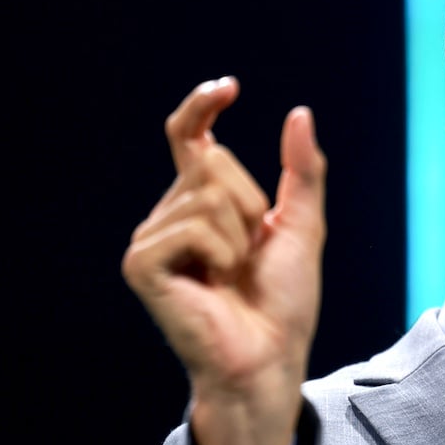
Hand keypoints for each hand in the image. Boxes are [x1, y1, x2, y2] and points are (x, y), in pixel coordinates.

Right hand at [122, 77, 326, 444]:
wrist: (270, 356)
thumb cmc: (283, 301)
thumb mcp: (302, 225)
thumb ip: (302, 171)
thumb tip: (300, 113)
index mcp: (202, 202)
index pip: (189, 138)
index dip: (201, 107)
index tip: (228, 88)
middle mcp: (170, 214)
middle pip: (213, 160)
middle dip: (250, 201)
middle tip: (250, 253)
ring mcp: (152, 238)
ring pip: (207, 192)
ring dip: (240, 234)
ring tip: (232, 273)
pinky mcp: (141, 264)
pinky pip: (194, 226)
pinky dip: (221, 252)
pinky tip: (214, 284)